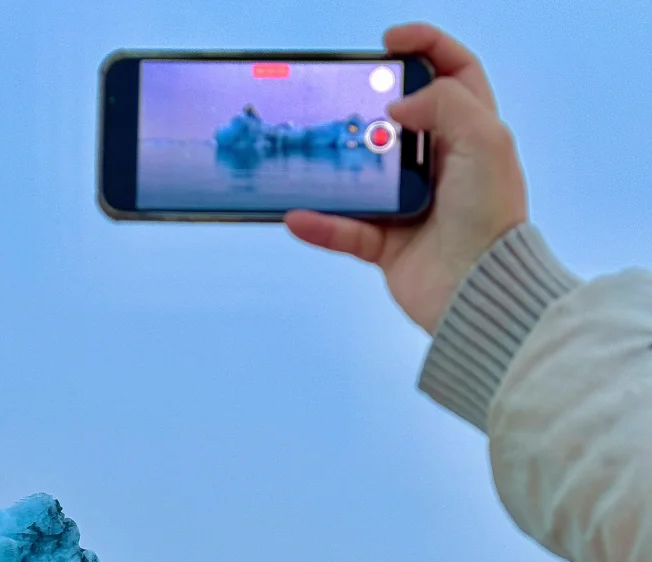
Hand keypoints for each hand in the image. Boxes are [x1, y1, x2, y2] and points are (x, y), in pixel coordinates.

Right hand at [284, 23, 528, 333]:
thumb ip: (443, 102)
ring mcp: (412, 207)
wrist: (479, 292)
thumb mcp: (483, 139)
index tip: (390, 42)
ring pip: (365, 176)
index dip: (427, 46)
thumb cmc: (491, 216)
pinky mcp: (389, 246)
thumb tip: (397, 108)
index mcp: (473, 134)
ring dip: (338, 166)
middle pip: (400, 122)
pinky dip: (321, 225)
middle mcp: (442, 167)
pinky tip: (297, 215)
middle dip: (371, 107)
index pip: (455, 74)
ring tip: (314, 149)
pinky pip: (346, 231)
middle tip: (347, 96)